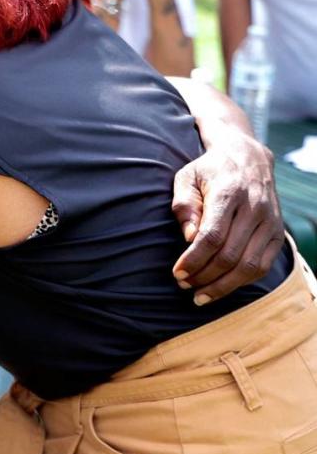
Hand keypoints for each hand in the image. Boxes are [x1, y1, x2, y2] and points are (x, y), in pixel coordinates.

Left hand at [172, 132, 284, 304]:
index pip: (212, 236)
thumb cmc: (209, 171)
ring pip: (249, 266)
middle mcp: (254, 208)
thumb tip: (189, 237)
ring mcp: (270, 222)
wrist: (248, 159)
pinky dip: (241, 282)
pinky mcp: (277, 233)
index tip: (177, 273)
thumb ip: (184, 205)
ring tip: (199, 295)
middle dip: (204, 276)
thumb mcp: (186, 177)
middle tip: (182, 284)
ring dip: (222, 286)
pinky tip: (221, 287)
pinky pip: (263, 266)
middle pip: (230, 255)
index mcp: (229, 193)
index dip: (193, 259)